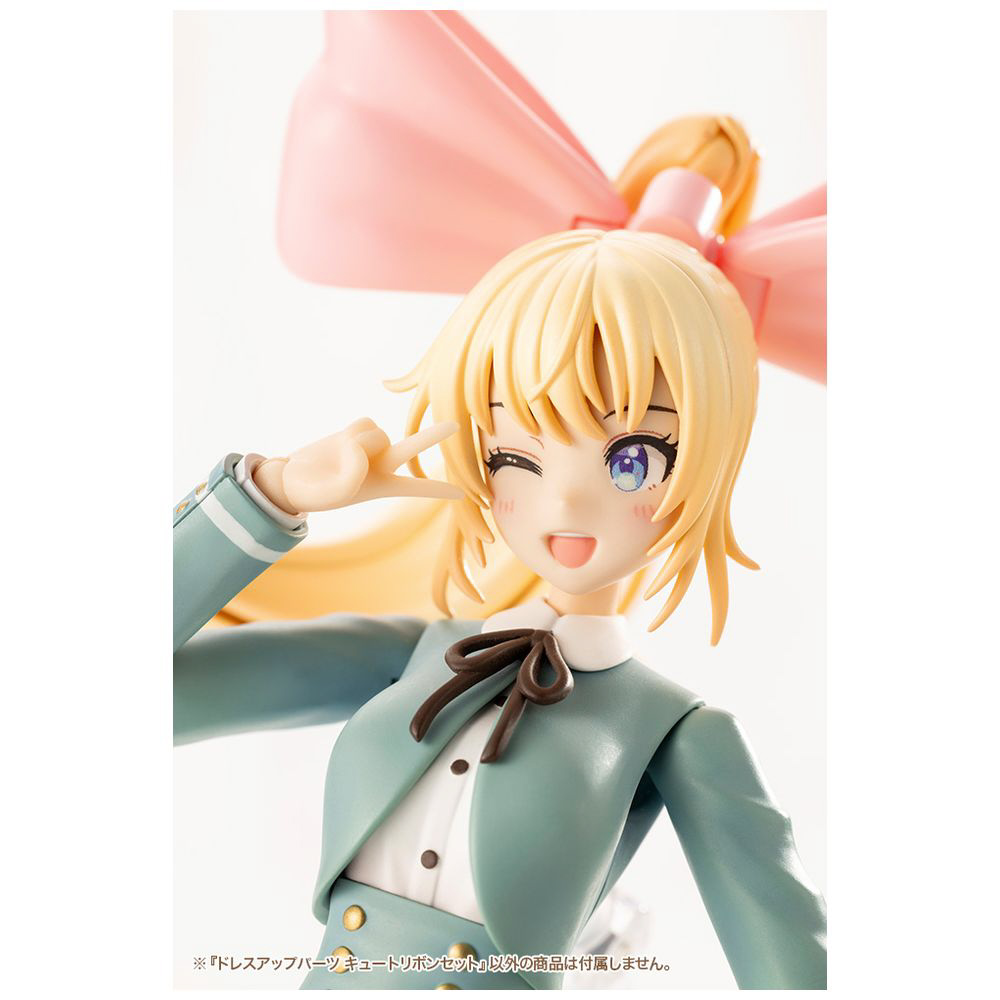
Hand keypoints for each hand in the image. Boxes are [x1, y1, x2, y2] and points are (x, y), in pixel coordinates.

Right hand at [253, 418, 462, 513]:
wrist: (293, 480)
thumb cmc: (316, 494)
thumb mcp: (338, 492)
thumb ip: (356, 470)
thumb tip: (365, 446)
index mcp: (383, 486)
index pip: (417, 488)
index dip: (439, 490)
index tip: (463, 494)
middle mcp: (381, 463)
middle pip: (412, 447)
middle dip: (432, 436)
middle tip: (455, 425)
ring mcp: (370, 445)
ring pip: (375, 434)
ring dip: (357, 442)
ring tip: (341, 458)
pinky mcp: (357, 430)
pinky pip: (364, 422)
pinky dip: (351, 433)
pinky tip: (340, 443)